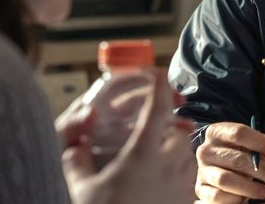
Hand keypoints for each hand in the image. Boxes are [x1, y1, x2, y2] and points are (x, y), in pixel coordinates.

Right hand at [56, 69, 197, 203]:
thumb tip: (75, 141)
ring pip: (187, 153)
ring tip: (156, 155)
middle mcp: (169, 164)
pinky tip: (161, 181)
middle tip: (154, 126)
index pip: (158, 107)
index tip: (158, 72)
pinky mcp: (187, 200)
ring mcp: (182, 184)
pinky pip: (189, 177)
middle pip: (179, 130)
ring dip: (175, 148)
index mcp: (143, 153)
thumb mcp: (80, 187)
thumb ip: (76, 158)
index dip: (159, 85)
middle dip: (168, 125)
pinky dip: (179, 172)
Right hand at [194, 121, 264, 202]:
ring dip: (251, 187)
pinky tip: (246, 198)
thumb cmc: (238, 151)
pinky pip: (218, 196)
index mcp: (217, 132)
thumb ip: (262, 145)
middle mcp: (206, 150)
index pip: (238, 133)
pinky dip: (235, 198)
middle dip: (263, 170)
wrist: (218, 165)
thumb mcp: (250, 143)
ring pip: (226, 180)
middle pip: (236, 159)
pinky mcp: (201, 190)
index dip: (260, 143)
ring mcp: (202, 171)